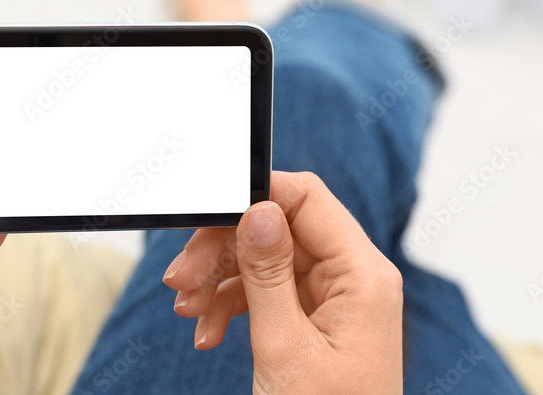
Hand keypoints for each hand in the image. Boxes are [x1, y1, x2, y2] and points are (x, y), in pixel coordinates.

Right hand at [163, 171, 402, 394]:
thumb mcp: (285, 347)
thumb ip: (268, 273)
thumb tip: (258, 209)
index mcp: (362, 275)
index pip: (307, 199)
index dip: (255, 196)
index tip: (205, 212)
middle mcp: (353, 278)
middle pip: (278, 228)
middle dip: (223, 250)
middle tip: (180, 277)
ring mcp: (334, 299)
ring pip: (265, 260)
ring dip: (219, 281)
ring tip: (188, 313)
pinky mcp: (316, 319)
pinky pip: (266, 291)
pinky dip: (231, 306)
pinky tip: (207, 332)